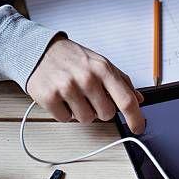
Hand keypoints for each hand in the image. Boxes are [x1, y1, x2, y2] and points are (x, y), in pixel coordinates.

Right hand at [27, 36, 144, 132]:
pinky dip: (65, 112)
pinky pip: (66, 119)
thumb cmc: (72, 58)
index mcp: (103, 68)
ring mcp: (67, 88)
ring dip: (81, 111)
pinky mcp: (50, 97)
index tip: (138, 127)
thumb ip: (121, 81)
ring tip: (74, 95)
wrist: (40, 51)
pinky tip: (62, 98)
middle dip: (100, 109)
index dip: (135, 118)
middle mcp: (86, 78)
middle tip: (90, 96)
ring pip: (86, 119)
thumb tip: (138, 99)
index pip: (126, 100)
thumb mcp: (100, 63)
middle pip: (107, 114)